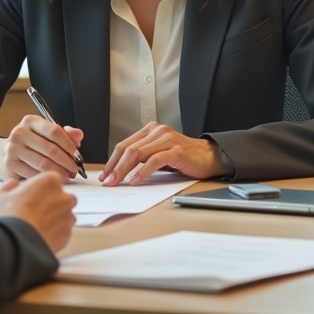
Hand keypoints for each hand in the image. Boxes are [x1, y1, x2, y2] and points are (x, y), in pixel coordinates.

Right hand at [0, 115, 83, 180]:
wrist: (4, 154)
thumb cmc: (31, 144)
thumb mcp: (46, 133)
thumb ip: (65, 134)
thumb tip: (78, 135)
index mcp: (30, 121)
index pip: (54, 131)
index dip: (69, 145)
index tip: (77, 155)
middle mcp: (20, 133)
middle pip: (50, 149)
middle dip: (67, 161)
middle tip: (74, 169)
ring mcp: (13, 150)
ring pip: (43, 164)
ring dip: (59, 172)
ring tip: (67, 175)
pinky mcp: (10, 166)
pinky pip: (34, 175)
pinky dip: (47, 179)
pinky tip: (53, 179)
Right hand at [0, 172, 76, 251]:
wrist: (18, 242)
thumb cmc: (11, 215)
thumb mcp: (2, 194)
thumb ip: (10, 185)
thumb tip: (13, 184)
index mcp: (51, 181)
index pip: (51, 180)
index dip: (40, 189)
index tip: (31, 196)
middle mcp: (64, 197)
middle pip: (62, 197)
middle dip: (52, 203)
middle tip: (35, 211)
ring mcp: (68, 216)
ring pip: (65, 215)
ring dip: (55, 219)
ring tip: (37, 225)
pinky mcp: (68, 234)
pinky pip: (63, 231)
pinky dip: (55, 233)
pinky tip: (41, 235)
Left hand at [100, 122, 233, 184]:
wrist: (209, 157)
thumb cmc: (183, 158)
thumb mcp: (159, 154)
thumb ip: (142, 158)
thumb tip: (119, 171)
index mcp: (150, 130)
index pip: (124, 145)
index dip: (112, 161)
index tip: (104, 175)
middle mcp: (157, 131)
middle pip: (128, 149)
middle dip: (114, 167)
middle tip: (107, 182)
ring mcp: (167, 139)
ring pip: (138, 154)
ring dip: (124, 170)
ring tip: (117, 183)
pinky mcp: (176, 150)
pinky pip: (154, 161)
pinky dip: (142, 172)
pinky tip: (136, 180)